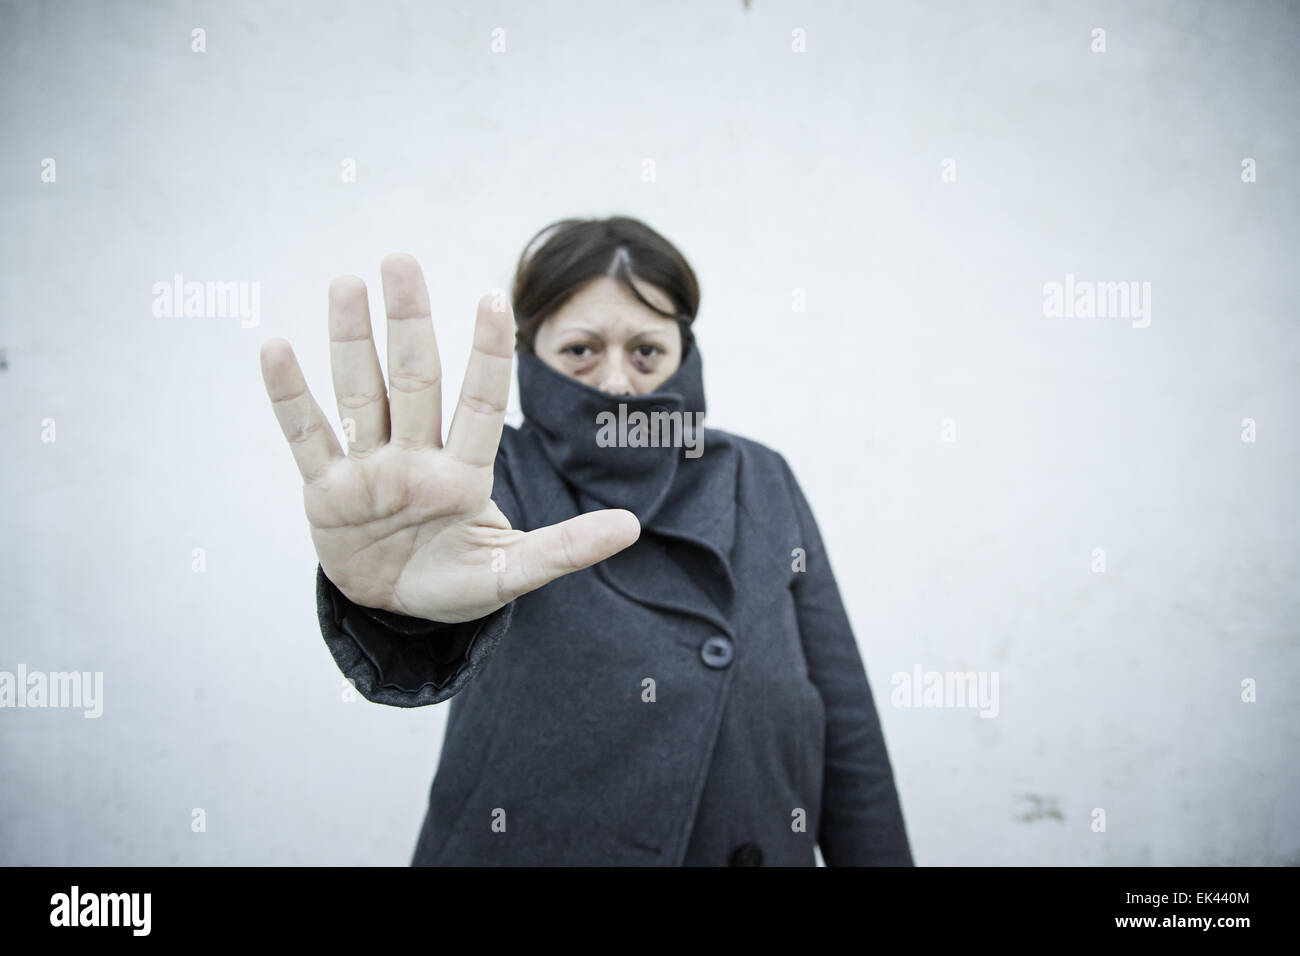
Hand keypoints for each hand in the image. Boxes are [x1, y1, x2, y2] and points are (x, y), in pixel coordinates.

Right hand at [259, 253, 639, 622]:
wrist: (396, 611)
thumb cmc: (457, 582)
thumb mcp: (511, 573)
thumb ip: (565, 549)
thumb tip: (631, 526)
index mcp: (464, 475)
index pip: (479, 403)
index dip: (486, 353)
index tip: (493, 298)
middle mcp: (416, 458)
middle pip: (414, 380)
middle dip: (408, 323)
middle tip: (400, 260)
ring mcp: (370, 470)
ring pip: (360, 395)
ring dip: (351, 342)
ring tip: (346, 284)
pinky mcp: (327, 491)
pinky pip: (307, 437)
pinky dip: (290, 398)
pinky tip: (275, 348)